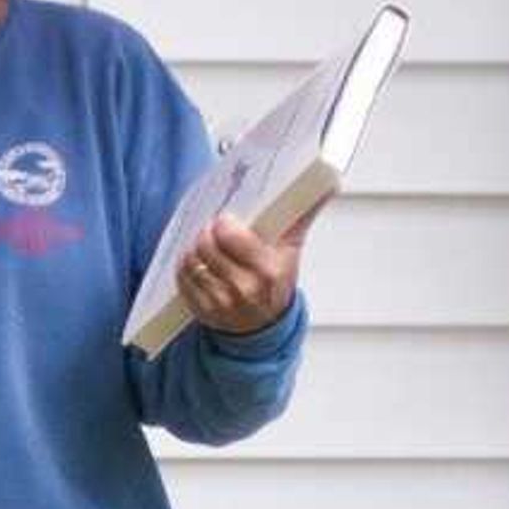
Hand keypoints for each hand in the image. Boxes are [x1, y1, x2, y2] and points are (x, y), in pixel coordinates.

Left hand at [184, 208, 313, 337]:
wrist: (265, 322)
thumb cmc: (277, 279)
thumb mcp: (291, 249)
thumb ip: (302, 216)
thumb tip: (326, 186)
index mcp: (268, 270)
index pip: (231, 237)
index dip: (224, 224)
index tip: (226, 219)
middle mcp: (244, 288)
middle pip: (206, 246)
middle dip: (206, 232)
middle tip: (212, 228)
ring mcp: (220, 302)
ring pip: (191, 261)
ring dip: (193, 247)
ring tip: (204, 243)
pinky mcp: (201, 309)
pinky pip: (182, 278)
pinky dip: (186, 265)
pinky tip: (197, 262)